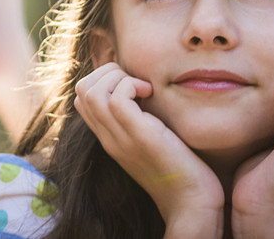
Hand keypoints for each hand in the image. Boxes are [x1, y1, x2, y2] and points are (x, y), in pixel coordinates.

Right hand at [75, 63, 224, 237]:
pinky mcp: (138, 136)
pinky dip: (131, 85)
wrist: (192, 200)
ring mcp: (119, 138)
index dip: (102, 79)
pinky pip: (116, 99)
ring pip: (91, 91)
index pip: (82, 99)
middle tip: (136, 82)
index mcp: (109, 137)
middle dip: (107, 72)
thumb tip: (144, 89)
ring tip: (143, 88)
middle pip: (81, 90)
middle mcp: (108, 137)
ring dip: (117, 77)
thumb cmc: (180, 167)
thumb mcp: (152, 137)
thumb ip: (141, 118)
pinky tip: (151, 93)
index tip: (132, 84)